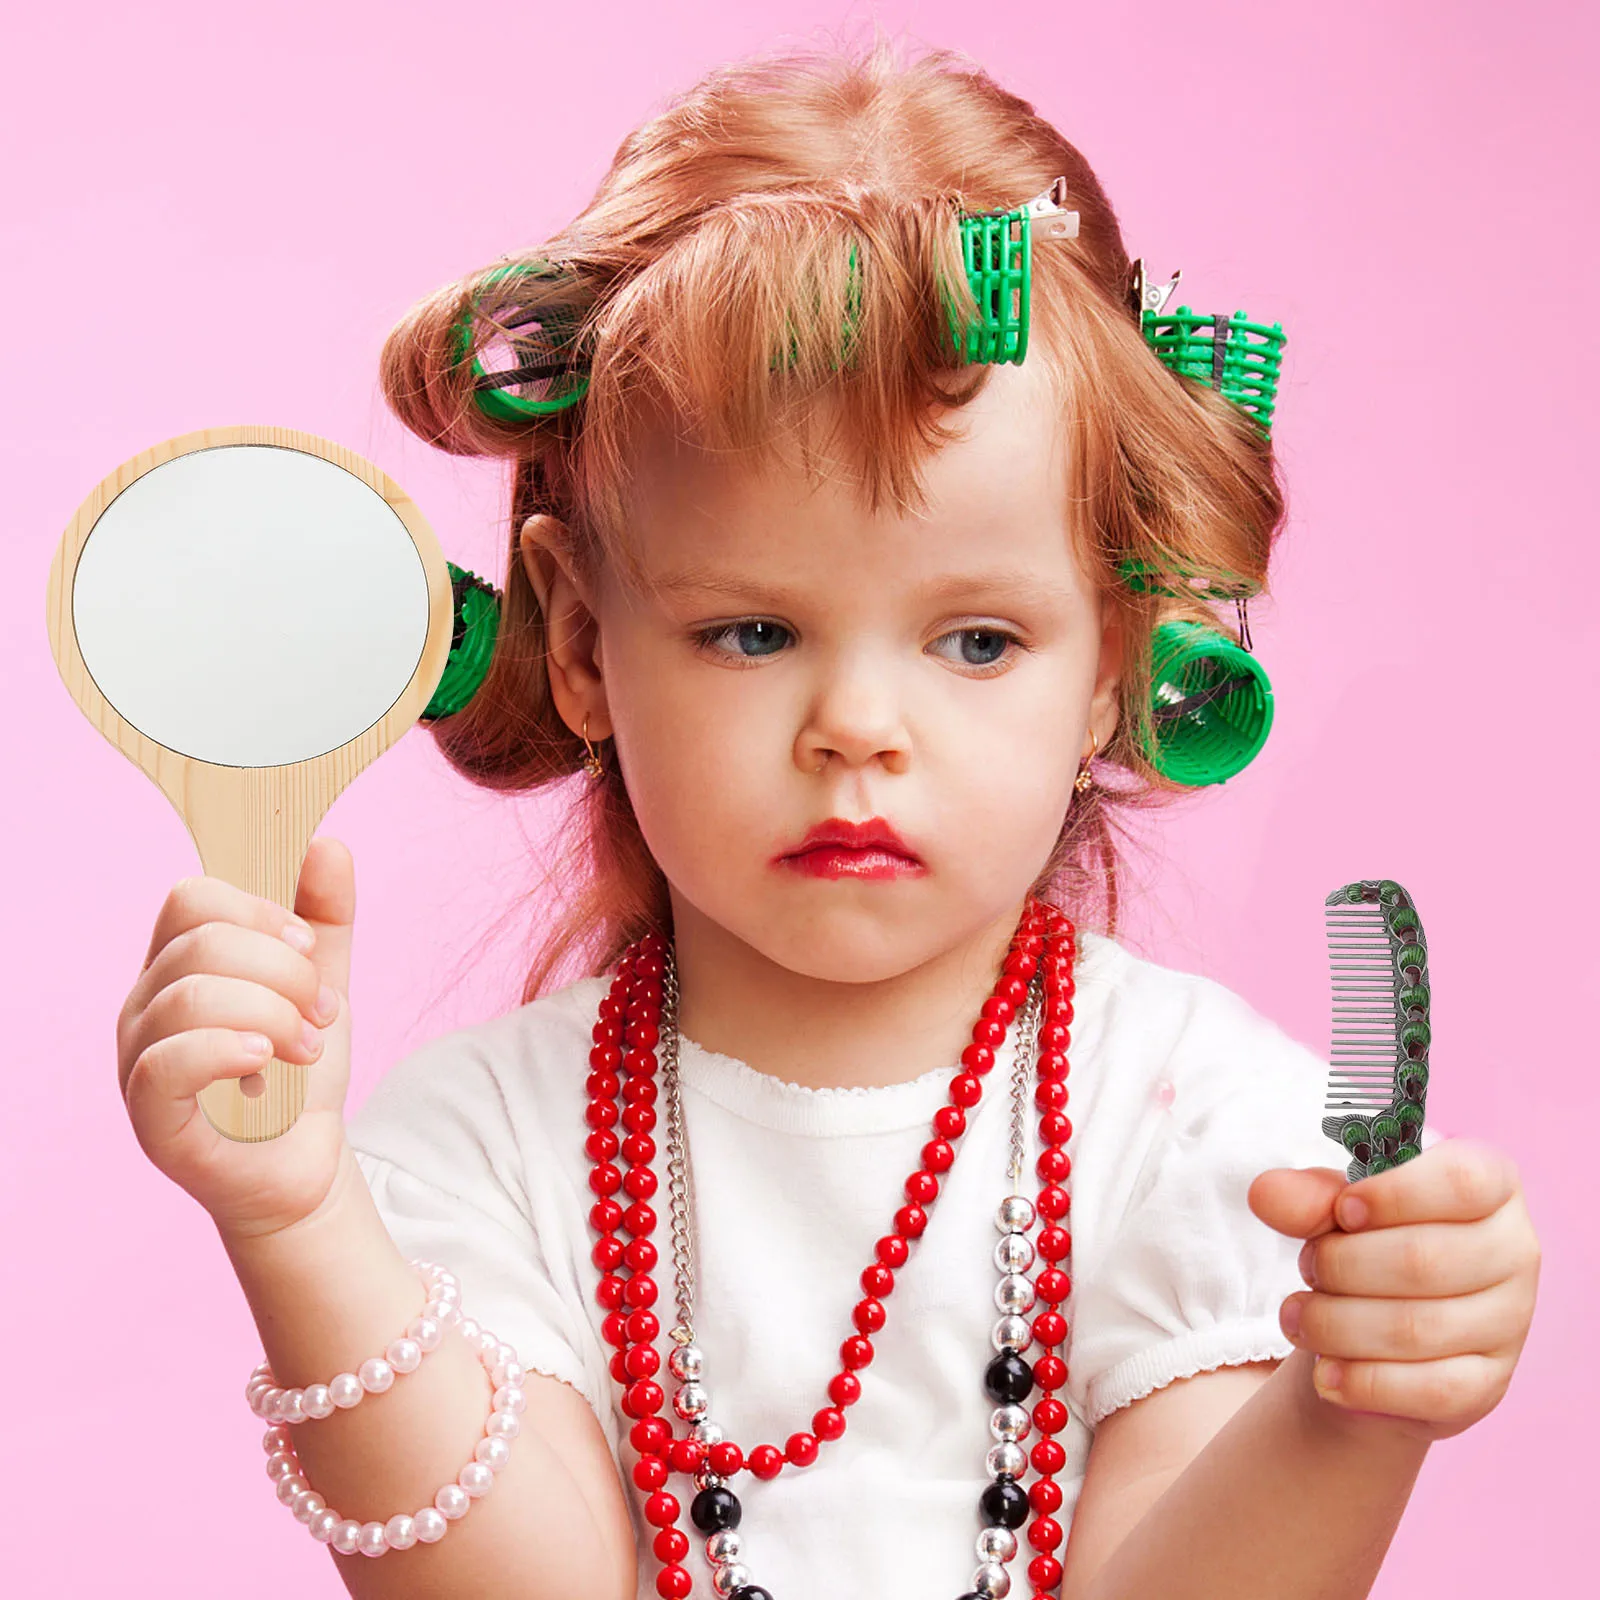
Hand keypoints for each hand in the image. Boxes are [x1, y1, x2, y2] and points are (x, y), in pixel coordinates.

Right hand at [117, 836, 358, 1241]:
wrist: (304, 1161)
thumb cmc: (299, 1070)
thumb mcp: (325, 980)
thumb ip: (328, 915)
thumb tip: (327, 844)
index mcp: (180, 963)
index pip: (193, 898)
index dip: (260, 911)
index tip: (308, 948)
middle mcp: (147, 1005)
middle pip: (200, 943)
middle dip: (281, 971)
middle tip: (319, 1011)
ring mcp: (139, 1060)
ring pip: (190, 996)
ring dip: (272, 1015)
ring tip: (306, 1047)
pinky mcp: (151, 1117)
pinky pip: (168, 1063)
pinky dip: (227, 1050)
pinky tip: (266, 1061)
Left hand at [1248, 1138, 1540, 1443]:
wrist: (1378, 1325)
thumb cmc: (1366, 1241)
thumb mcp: (1334, 1207)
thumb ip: (1305, 1195)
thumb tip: (1265, 1195)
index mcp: (1492, 1184)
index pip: (1463, 1182)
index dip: (1394, 1195)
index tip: (1341, 1211)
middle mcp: (1514, 1251)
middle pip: (1424, 1260)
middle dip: (1342, 1265)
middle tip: (1306, 1267)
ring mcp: (1508, 1323)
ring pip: (1418, 1329)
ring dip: (1337, 1324)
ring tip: (1297, 1317)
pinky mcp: (1488, 1384)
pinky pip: (1430, 1390)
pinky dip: (1365, 1382)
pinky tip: (1325, 1374)